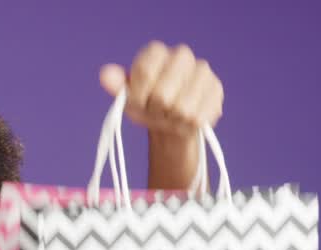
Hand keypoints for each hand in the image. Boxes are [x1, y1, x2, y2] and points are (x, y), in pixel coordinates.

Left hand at [99, 41, 223, 139]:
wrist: (171, 122)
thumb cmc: (147, 106)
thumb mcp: (128, 99)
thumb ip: (117, 87)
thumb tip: (105, 75)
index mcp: (156, 52)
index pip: (144, 72)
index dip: (138, 95)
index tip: (138, 102)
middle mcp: (182, 55)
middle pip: (162, 94)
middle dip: (155, 110)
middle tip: (156, 110)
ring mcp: (202, 71)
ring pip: (181, 108)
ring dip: (172, 119)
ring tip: (171, 115)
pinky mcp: (216, 89)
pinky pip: (198, 117)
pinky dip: (188, 125)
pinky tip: (186, 119)